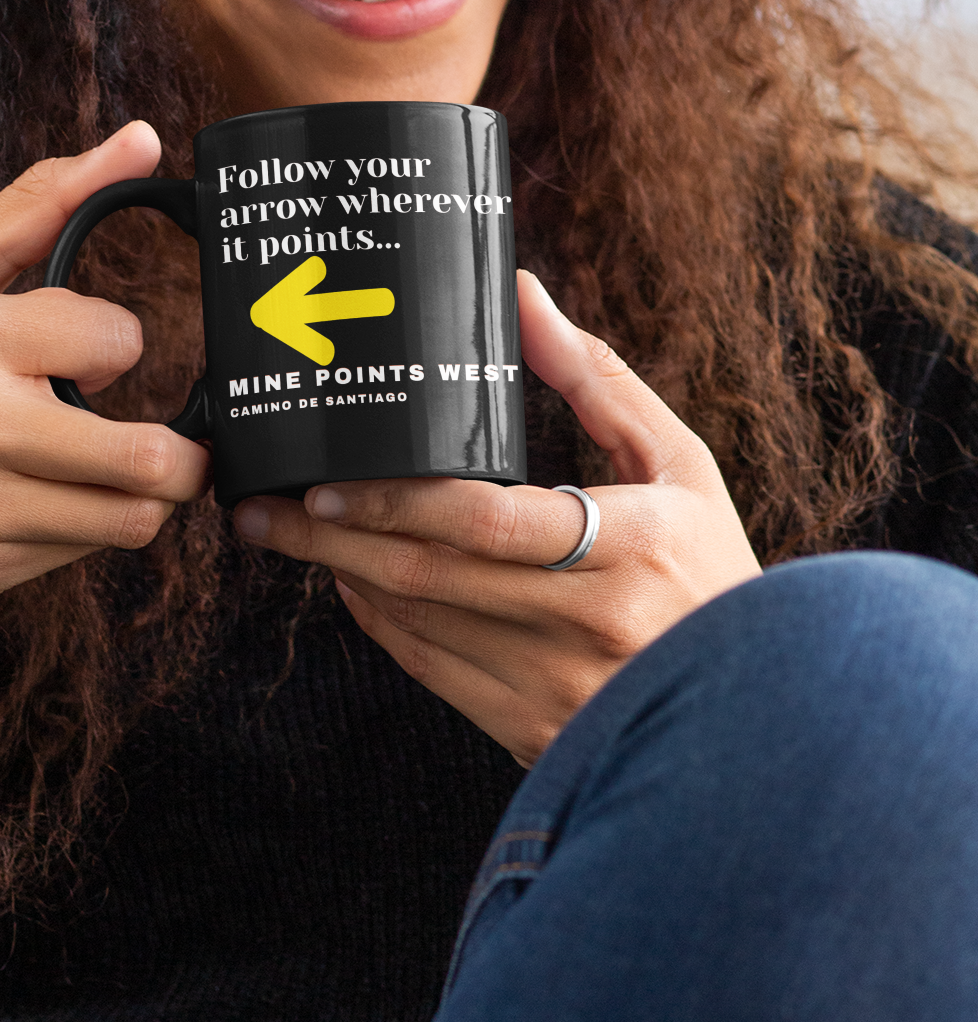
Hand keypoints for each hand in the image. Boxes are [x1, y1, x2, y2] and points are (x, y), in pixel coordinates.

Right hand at [0, 122, 209, 609]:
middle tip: (169, 441)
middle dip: (180, 452)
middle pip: (151, 459)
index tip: (87, 352)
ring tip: (103, 471)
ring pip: (130, 520)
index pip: (120, 338)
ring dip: (136, 496)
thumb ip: (41, 204)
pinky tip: (35, 503)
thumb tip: (143, 139)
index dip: (114, 343)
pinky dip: (76, 530)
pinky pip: (78, 557)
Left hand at [232, 270, 759, 765]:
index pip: (488, 523)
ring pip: (419, 626)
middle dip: (332, 541)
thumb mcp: (678, 464)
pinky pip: (431, 671)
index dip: (399, 504)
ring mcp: (555, 687)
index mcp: (628, 549)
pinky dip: (380, 623)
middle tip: (263, 507)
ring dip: (343, 578)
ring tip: (285, 533)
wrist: (757, 713)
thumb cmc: (711, 570)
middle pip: (430, 576)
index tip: (329, 485)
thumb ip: (596, 378)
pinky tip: (349, 582)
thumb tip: (522, 293)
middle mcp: (586, 625)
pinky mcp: (531, 729)